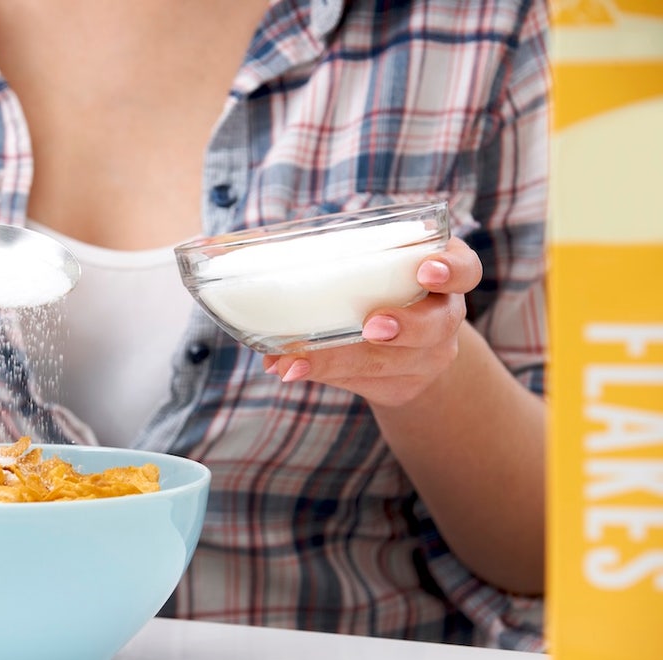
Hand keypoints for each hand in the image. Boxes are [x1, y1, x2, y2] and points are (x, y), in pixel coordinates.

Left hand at [261, 236, 482, 406]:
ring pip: (394, 363)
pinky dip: (325, 373)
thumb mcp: (369, 268)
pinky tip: (291, 370)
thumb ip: (322, 255)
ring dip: (343, 359)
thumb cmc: (376, 290)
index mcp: (440, 277)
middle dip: (405, 326)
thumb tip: (221, 246)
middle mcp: (443, 318)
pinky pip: (366, 383)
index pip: (465, 269)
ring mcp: (427, 357)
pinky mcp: (401, 387)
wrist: (408, 351)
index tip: (426, 270)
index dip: (450, 269)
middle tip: (372, 325)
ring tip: (299, 359)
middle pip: (437, 325)